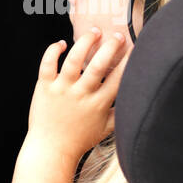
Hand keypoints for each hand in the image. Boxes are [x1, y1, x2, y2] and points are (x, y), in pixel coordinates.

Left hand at [27, 28, 128, 158]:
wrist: (50, 149)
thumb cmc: (79, 140)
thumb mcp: (106, 129)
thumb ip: (121, 113)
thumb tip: (137, 100)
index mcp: (99, 104)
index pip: (119, 77)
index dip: (130, 60)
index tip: (136, 47)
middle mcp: (81, 94)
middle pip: (99, 64)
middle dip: (111, 46)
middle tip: (118, 35)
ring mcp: (61, 89)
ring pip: (74, 59)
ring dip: (85, 42)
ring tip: (94, 32)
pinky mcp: (44, 87)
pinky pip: (47, 64)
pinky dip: (54, 50)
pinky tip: (62, 43)